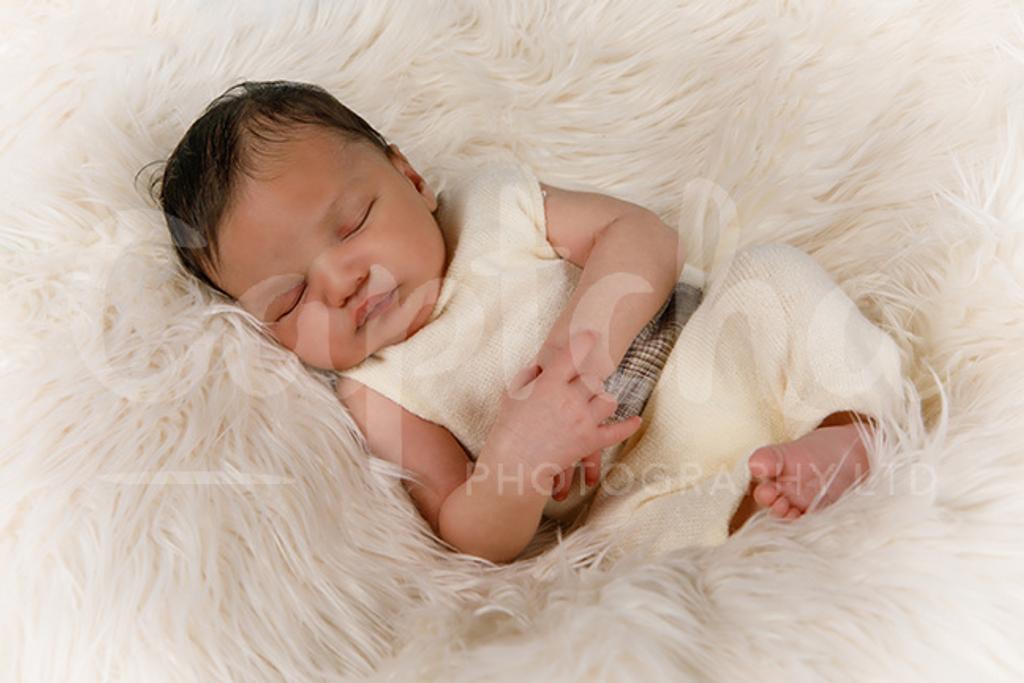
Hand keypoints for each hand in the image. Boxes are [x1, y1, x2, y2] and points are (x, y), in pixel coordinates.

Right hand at [486, 330, 641, 493]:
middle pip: (594, 378)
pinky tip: (636, 420)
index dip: (585, 341)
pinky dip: (628, 426)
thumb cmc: (508, 428)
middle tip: (580, 384)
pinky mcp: (590, 441)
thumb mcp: (512, 394)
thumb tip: (542, 363)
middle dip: (588, 380)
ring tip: (593, 402)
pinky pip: (617, 431)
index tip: (592, 335)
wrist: (515, 463)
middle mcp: (569, 399)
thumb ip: (529, 374)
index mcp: (549, 384)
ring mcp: (583, 421)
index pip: (574, 354)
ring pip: (608, 400)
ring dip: (602, 399)